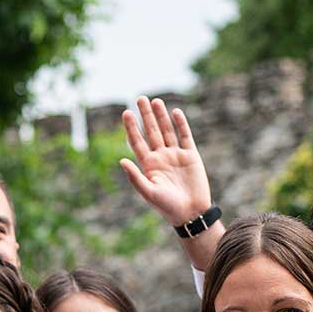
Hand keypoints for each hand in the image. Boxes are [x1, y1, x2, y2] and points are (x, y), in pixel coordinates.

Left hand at [119, 96, 212, 225]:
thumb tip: (121, 160)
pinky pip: (185, 136)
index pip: (137, 142)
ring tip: (155, 101)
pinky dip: (180, 124)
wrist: (191, 212)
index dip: (132, 128)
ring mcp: (175, 155)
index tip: (126, 113)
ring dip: (161, 116)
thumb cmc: (167, 206)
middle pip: (151, 132)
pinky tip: (175, 112)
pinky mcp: (190, 155)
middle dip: (146, 116)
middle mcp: (161, 157)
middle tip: (140, 98)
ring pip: (167, 131)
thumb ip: (135, 177)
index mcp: (148, 165)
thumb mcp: (149, 192)